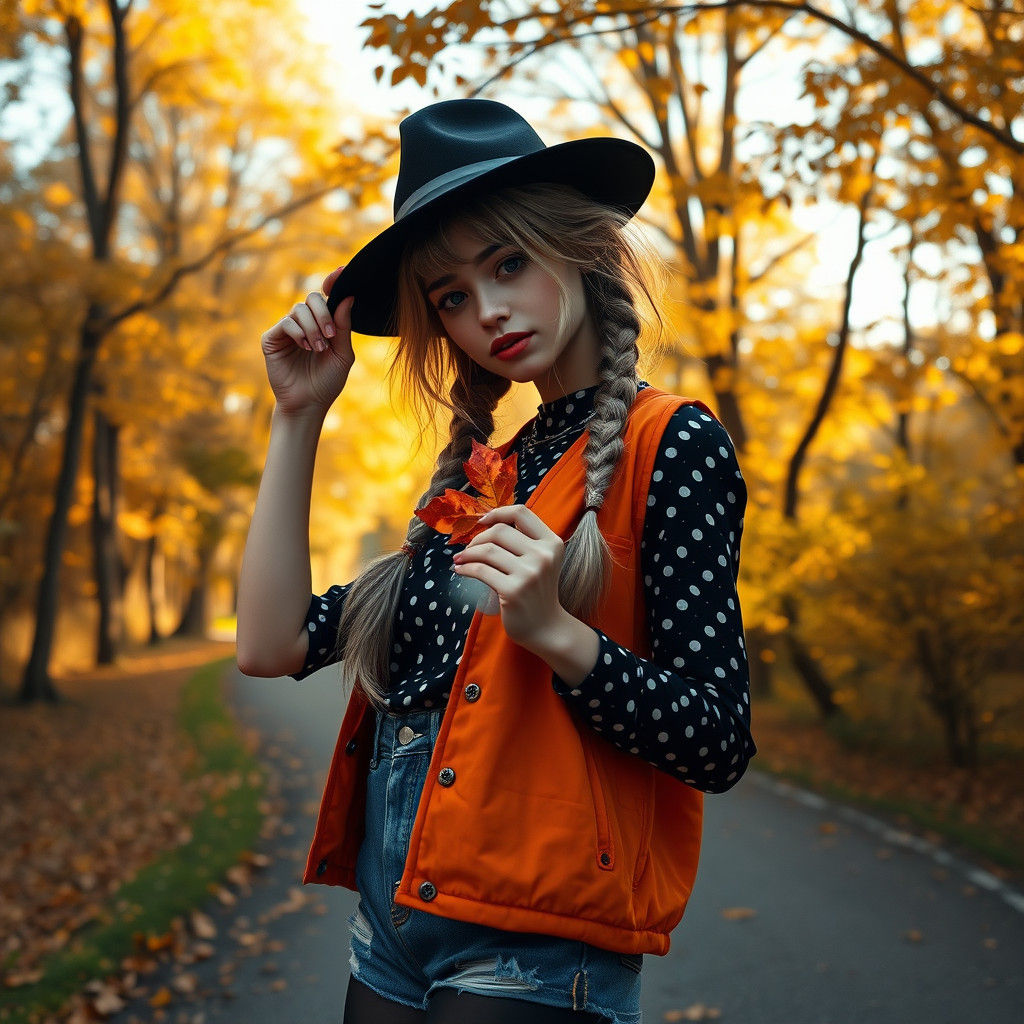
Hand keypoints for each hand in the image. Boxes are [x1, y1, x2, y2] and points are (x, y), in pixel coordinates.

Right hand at [260, 266, 355, 416]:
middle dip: (324, 313)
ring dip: (313, 328)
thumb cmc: (327, 381)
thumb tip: (348, 297)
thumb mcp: (342, 353)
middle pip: (312, 298)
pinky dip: (299, 332)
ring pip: (299, 309)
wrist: (309, 404)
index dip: (333, 282)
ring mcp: (287, 330)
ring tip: (319, 349)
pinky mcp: (272, 338)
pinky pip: (286, 323)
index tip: (342, 272)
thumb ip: (344, 326)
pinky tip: (306, 347)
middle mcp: (304, 323)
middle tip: (330, 336)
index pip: (327, 297)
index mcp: (323, 324)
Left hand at [451, 504, 565, 647]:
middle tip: (468, 549)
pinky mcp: (513, 591)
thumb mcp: (540, 561)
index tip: (482, 522)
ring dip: (467, 554)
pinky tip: (460, 570)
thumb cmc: (536, 591)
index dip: (498, 513)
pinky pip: (480, 570)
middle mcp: (543, 556)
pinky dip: (465, 568)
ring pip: (487, 550)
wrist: (546, 627)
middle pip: (500, 531)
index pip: (521, 513)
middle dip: (478, 538)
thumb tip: (484, 523)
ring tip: (460, 560)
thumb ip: (522, 541)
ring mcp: (529, 574)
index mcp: (552, 543)